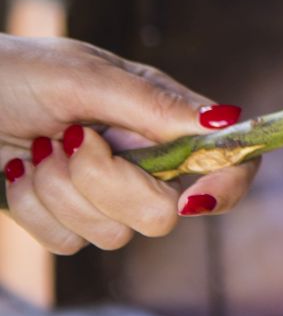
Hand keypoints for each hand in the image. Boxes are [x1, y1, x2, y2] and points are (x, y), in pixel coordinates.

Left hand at [0, 36, 255, 254]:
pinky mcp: (65, 217)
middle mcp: (144, 159)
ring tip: (36, 148)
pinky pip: (66, 243)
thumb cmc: (16, 71)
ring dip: (59, 191)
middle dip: (107, 185)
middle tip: (71, 142)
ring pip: (111, 234)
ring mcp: (104, 193)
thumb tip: (227, 121)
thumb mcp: (84, 78)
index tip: (191, 198)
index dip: (226, 184)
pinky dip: (33, 208)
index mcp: (164, 118)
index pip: (227, 159)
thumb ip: (153, 105)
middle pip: (162, 212)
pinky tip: (19, 170)